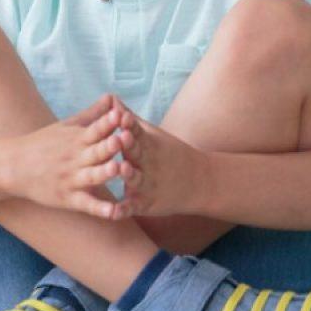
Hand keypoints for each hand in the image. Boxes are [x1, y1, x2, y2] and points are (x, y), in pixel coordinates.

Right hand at [3, 94, 125, 219]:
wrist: (14, 166)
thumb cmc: (43, 143)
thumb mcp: (66, 125)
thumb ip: (93, 114)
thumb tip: (112, 97)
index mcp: (76, 139)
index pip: (95, 129)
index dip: (108, 122)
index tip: (121, 114)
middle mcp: (75, 158)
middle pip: (96, 151)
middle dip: (110, 145)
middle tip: (125, 138)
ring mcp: (72, 179)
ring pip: (93, 176)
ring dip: (106, 172)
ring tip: (120, 168)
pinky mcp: (68, 199)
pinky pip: (86, 204)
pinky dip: (99, 209)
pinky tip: (114, 212)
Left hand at [105, 101, 207, 217]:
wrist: (200, 182)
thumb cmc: (169, 154)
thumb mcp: (152, 135)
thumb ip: (129, 119)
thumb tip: (111, 98)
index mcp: (148, 144)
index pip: (138, 131)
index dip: (129, 124)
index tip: (121, 115)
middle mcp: (148, 164)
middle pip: (137, 153)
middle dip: (129, 145)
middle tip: (120, 137)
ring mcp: (149, 184)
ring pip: (137, 179)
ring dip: (129, 174)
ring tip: (121, 169)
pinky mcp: (147, 204)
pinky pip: (134, 207)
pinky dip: (124, 210)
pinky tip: (113, 212)